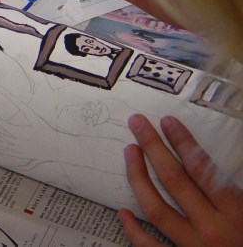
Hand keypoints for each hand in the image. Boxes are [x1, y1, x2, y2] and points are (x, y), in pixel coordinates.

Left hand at [119, 114, 242, 245]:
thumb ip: (237, 192)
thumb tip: (217, 171)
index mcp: (237, 215)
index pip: (203, 171)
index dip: (184, 143)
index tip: (168, 122)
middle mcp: (212, 231)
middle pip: (174, 181)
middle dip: (154, 147)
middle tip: (137, 124)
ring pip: (156, 208)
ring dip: (138, 177)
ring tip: (129, 153)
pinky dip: (133, 230)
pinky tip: (122, 212)